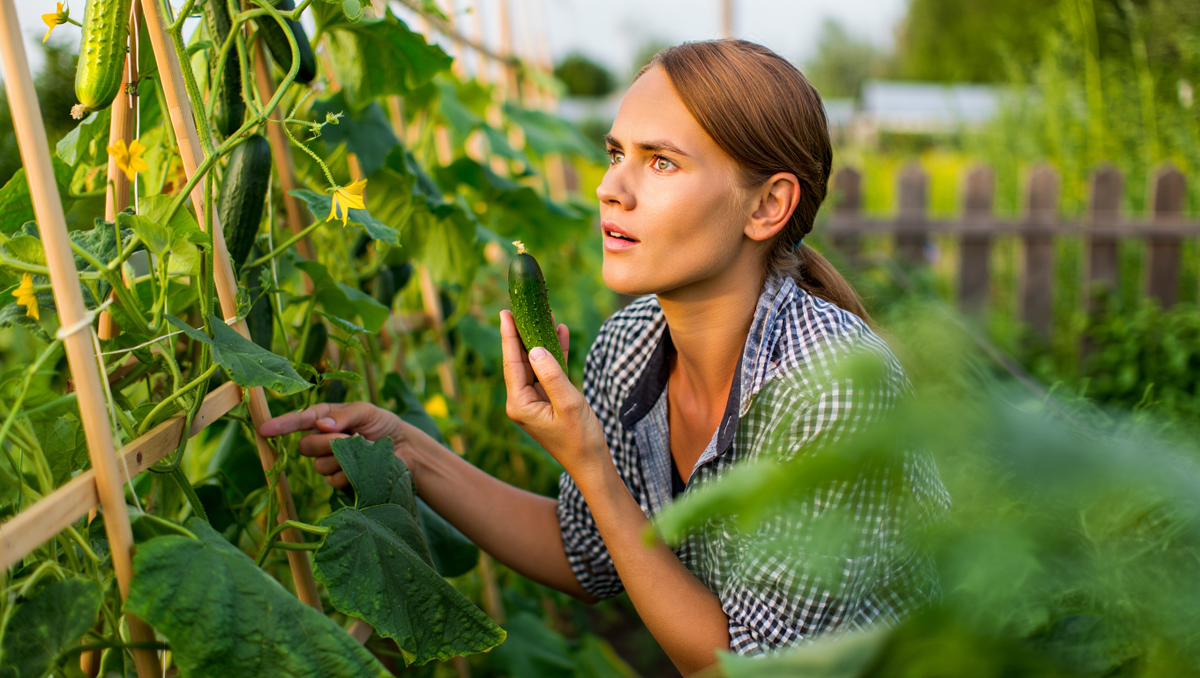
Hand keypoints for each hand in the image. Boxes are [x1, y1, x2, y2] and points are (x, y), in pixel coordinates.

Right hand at [258, 402, 418, 488]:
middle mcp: (322, 440)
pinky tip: (363, 467)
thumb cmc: (384, 425)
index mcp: (325, 418)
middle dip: (325, 442)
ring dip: (341, 458)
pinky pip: (334, 479)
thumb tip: (321, 424)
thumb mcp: (366, 411)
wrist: (405, 449)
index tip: (264, 429)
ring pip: (319, 465)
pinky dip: (350, 472)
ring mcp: (329, 461)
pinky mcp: (340, 480)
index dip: (281, 425)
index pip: (299, 421)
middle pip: (305, 446)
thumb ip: (343, 415)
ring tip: (362, 450)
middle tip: (348, 437)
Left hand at [499, 310, 609, 480]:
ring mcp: (534, 400)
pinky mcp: (548, 399)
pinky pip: (548, 371)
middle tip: (523, 307)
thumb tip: (535, 349)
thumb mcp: (568, 404)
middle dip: (524, 333)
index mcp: (520, 404)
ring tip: (544, 315)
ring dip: (541, 341)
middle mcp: (522, 401)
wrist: (592, 463)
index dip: (509, 336)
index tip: (505, 312)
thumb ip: (552, 375)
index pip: (512, 363)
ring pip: (535, 363)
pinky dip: (554, 354)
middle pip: (520, 360)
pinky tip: (559, 333)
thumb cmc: (580, 438)